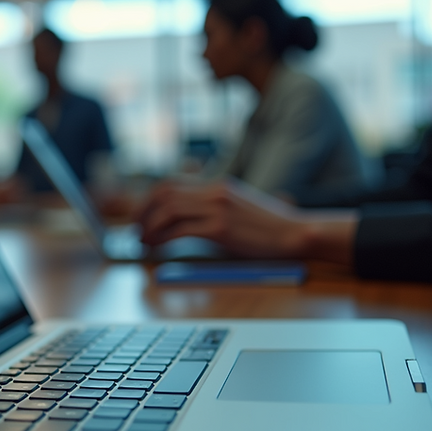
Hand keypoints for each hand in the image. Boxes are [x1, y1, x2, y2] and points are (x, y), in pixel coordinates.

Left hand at [135, 178, 358, 263]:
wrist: (297, 233)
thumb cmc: (271, 228)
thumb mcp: (240, 208)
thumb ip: (215, 210)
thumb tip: (187, 223)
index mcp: (217, 186)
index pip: (171, 183)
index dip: (149, 199)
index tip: (140, 215)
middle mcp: (214, 192)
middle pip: (164, 193)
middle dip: (142, 211)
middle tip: (134, 229)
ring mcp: (217, 209)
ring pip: (168, 210)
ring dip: (149, 226)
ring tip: (142, 241)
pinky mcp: (220, 229)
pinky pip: (180, 230)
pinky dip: (162, 238)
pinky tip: (156, 247)